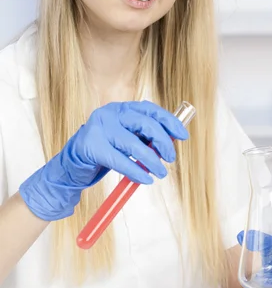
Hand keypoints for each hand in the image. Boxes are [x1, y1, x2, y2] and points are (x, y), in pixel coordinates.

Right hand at [19, 100, 187, 220]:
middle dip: (163, 142)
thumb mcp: (125, 138)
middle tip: (171, 157)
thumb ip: (143, 136)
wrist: (71, 166)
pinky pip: (120, 161)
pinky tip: (144, 179)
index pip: (150, 109)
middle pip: (145, 123)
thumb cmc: (104, 151)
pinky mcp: (92, 147)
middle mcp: (110, 113)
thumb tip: (171, 142)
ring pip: (134, 144)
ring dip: (152, 161)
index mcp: (120, 108)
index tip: (183, 135)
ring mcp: (99, 128)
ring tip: (161, 173)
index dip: (169, 122)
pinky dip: (136, 172)